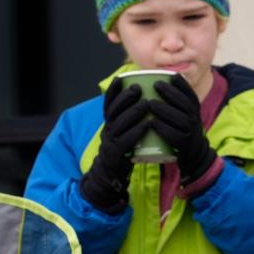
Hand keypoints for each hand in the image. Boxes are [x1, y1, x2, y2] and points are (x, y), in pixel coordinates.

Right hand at [80, 78, 148, 211]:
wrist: (111, 175)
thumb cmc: (122, 150)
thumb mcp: (122, 132)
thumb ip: (127, 119)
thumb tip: (142, 100)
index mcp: (108, 124)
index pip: (107, 104)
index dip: (113, 91)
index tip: (121, 78)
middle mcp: (106, 130)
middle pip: (113, 110)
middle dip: (125, 97)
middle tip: (139, 88)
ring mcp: (110, 143)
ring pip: (119, 124)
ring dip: (133, 112)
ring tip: (146, 103)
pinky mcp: (116, 155)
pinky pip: (126, 141)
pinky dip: (137, 131)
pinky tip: (147, 125)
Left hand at [150, 74, 217, 185]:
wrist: (194, 153)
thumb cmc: (182, 128)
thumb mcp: (185, 111)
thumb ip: (176, 98)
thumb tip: (160, 77)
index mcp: (195, 109)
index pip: (190, 94)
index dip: (181, 85)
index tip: (169, 76)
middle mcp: (195, 119)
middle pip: (185, 104)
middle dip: (171, 93)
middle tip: (156, 85)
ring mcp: (191, 132)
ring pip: (180, 119)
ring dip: (165, 110)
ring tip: (151, 104)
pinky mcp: (184, 145)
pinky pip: (174, 136)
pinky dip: (163, 129)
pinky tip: (153, 123)